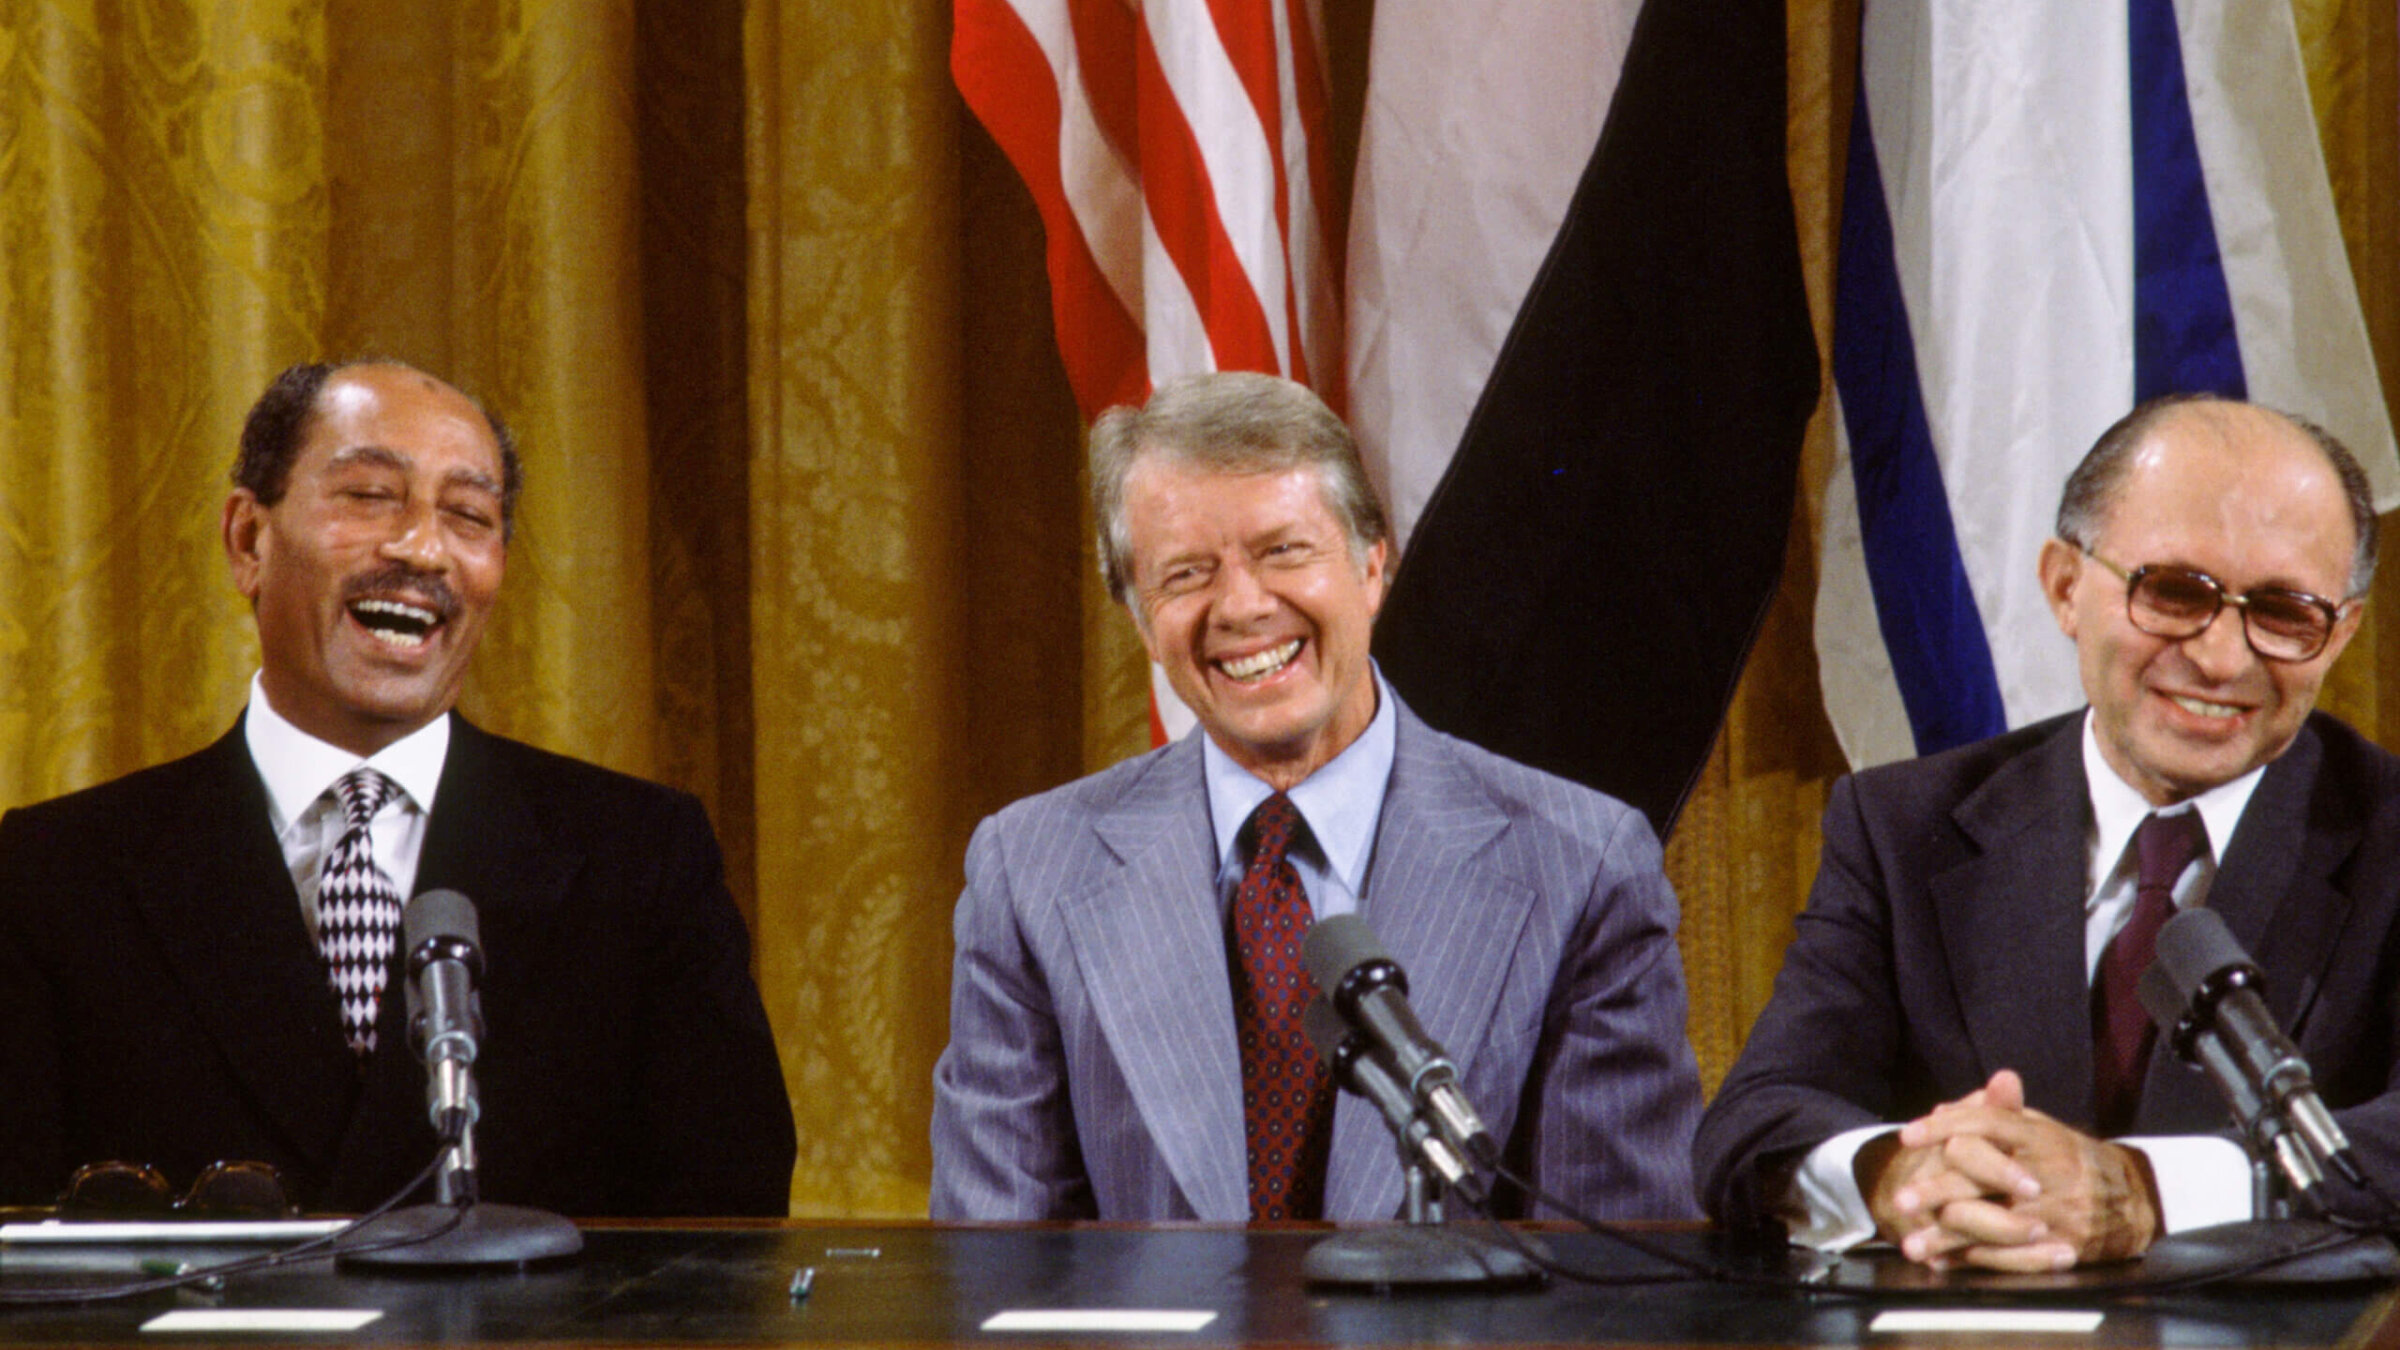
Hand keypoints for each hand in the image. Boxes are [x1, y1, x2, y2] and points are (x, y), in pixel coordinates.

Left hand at [1860, 1070, 2160, 1270]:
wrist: (2131, 1199)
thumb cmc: (2069, 1159)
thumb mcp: (2040, 1129)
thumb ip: (1996, 1115)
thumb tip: (1946, 1106)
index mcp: (2037, 1137)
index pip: (1985, 1123)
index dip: (1944, 1126)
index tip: (1906, 1136)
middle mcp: (2043, 1172)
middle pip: (1981, 1177)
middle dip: (1936, 1190)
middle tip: (1900, 1201)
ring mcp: (2052, 1212)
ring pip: (1989, 1224)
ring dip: (1946, 1237)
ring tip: (1912, 1245)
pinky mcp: (2057, 1245)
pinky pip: (2009, 1257)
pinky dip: (1972, 1260)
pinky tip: (1943, 1261)